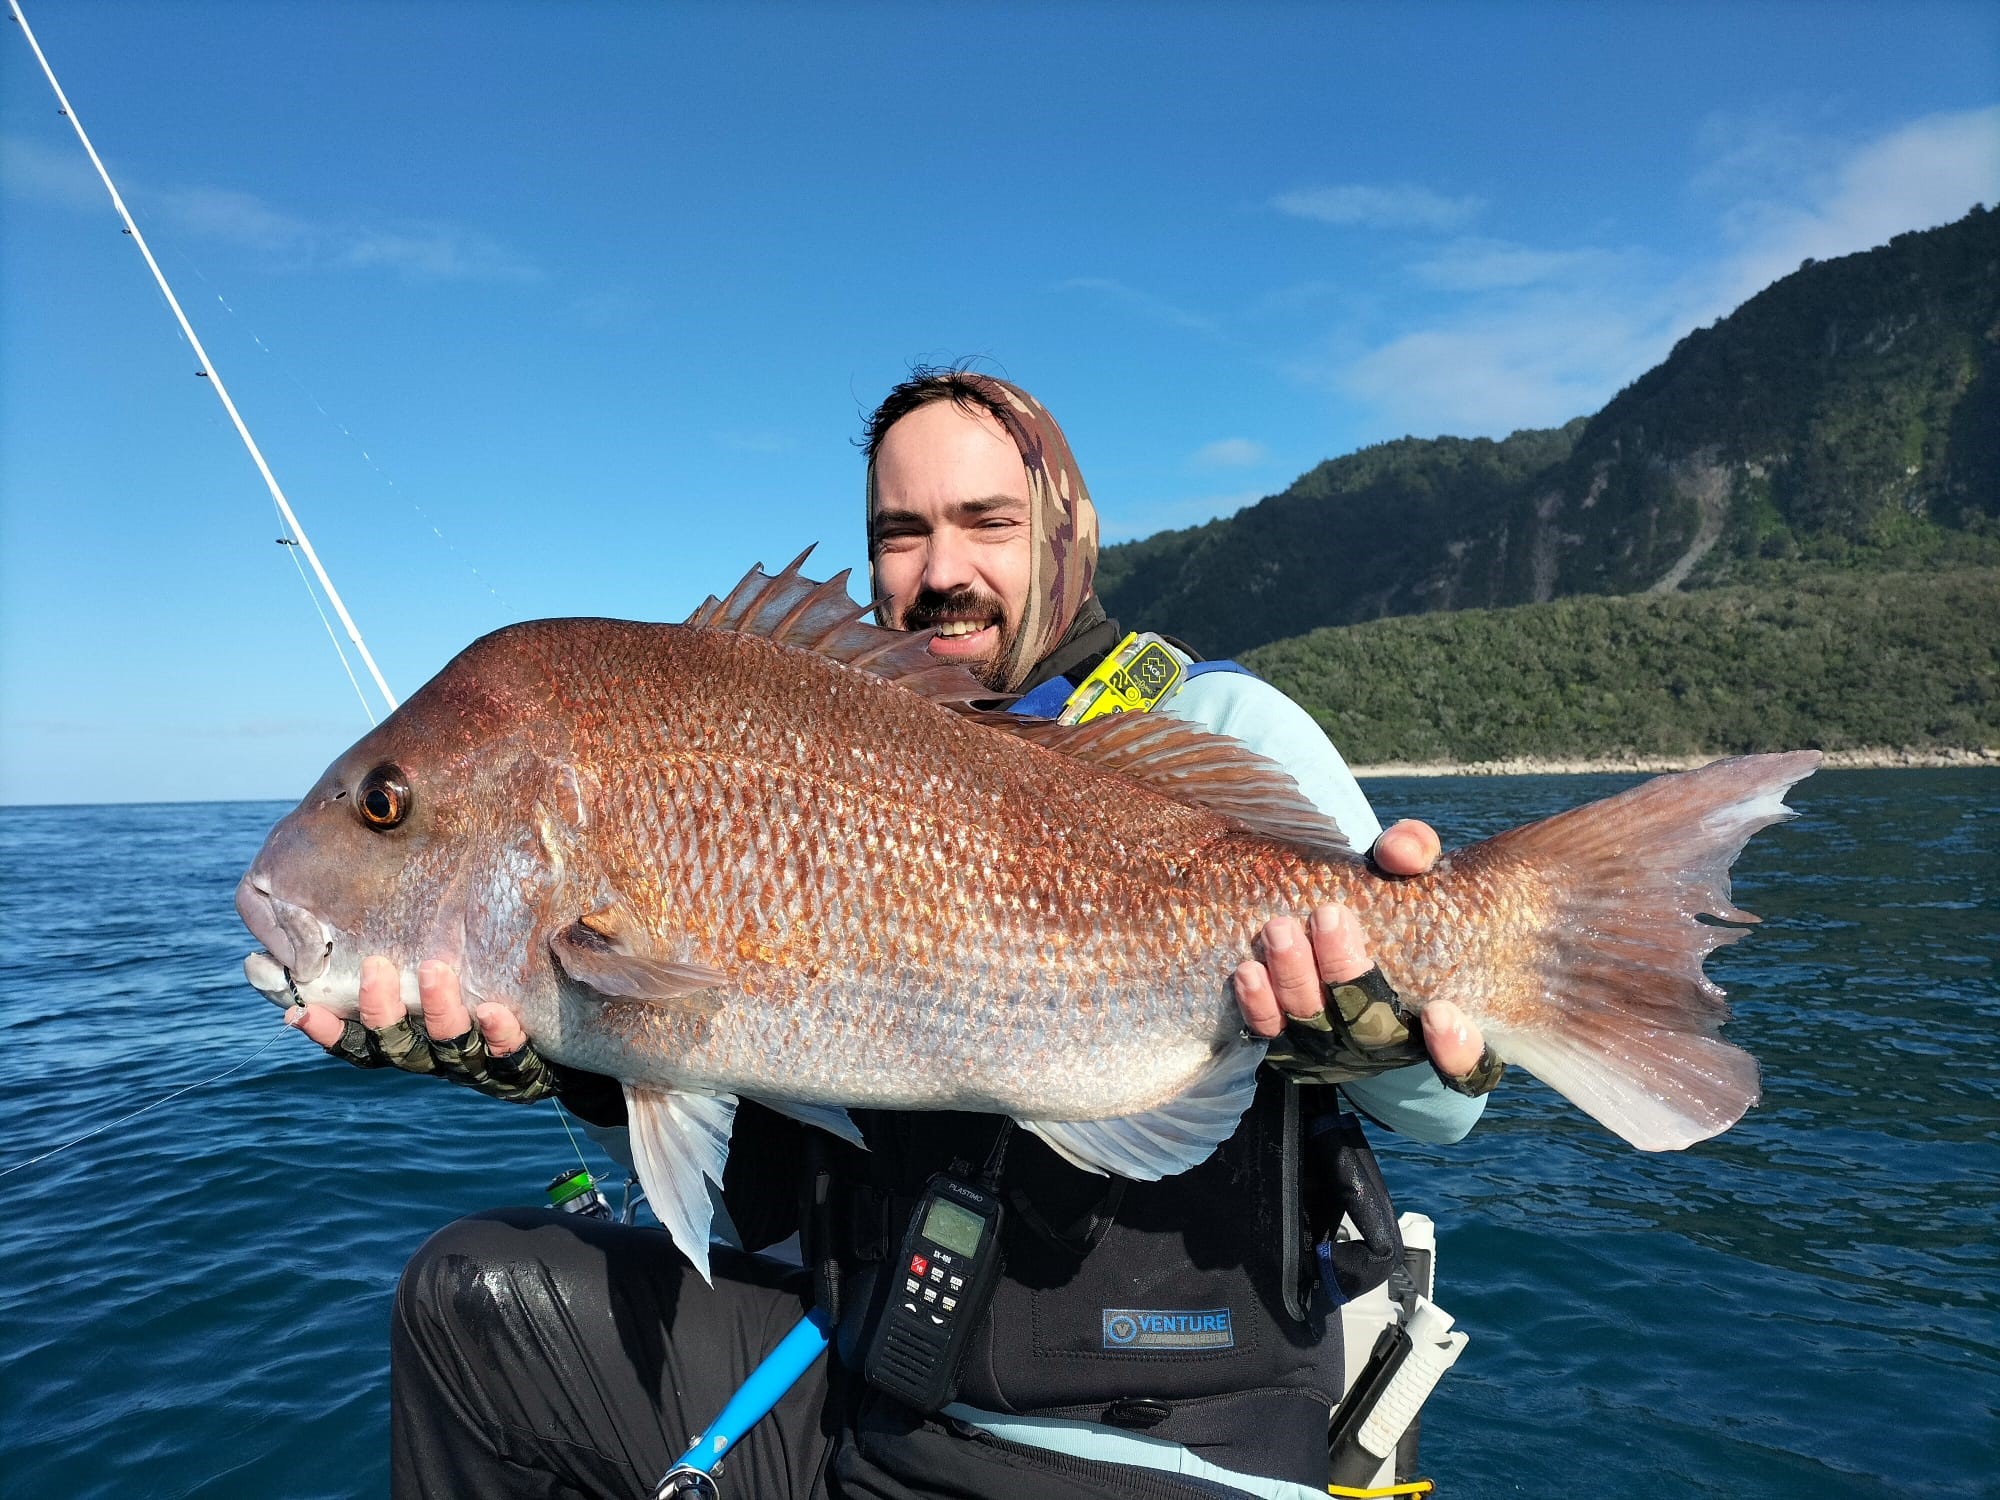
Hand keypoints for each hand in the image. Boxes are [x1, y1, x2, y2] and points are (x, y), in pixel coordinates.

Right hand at [286, 955, 558, 1102]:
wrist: (568, 1036)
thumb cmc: (482, 986)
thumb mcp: (435, 968)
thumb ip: (392, 947)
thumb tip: (349, 895)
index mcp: (407, 1037)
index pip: (355, 1041)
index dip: (326, 1031)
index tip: (298, 1011)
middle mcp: (434, 1057)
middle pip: (395, 1047)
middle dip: (381, 1010)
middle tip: (376, 967)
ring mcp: (478, 1065)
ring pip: (449, 1048)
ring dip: (439, 1011)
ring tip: (435, 971)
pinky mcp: (523, 1068)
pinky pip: (510, 1056)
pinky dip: (500, 1034)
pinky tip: (494, 1010)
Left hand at [1234, 819, 1497, 1090]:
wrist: (1349, 930)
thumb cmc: (1395, 906)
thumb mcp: (1413, 873)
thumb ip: (1415, 853)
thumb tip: (1402, 853)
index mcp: (1444, 1021)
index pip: (1467, 1062)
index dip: (1458, 1050)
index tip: (1440, 1012)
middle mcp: (1392, 1043)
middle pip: (1370, 1028)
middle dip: (1346, 972)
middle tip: (1329, 916)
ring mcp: (1339, 1048)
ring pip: (1315, 1028)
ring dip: (1294, 979)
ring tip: (1279, 929)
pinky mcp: (1292, 1041)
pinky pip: (1272, 1033)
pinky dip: (1260, 1005)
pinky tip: (1248, 970)